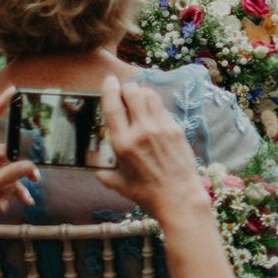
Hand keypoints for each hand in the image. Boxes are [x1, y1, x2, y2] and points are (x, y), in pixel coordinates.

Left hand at [0, 83, 39, 277]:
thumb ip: (8, 177)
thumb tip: (30, 166)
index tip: (11, 91)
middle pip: (5, 152)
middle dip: (19, 165)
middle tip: (34, 174)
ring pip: (9, 169)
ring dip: (18, 182)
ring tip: (27, 194)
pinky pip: (8, 182)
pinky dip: (16, 192)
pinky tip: (21, 203)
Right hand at [99, 77, 209, 227]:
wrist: (179, 196)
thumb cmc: (147, 193)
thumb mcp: (119, 185)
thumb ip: (105, 175)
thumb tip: (98, 171)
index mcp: (123, 143)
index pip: (113, 107)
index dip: (109, 90)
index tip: (109, 81)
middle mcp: (141, 131)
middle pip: (132, 93)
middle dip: (126, 88)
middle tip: (124, 92)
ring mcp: (161, 127)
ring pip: (149, 95)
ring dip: (141, 92)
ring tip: (138, 98)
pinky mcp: (176, 128)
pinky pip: (162, 107)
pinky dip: (155, 104)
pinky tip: (152, 111)